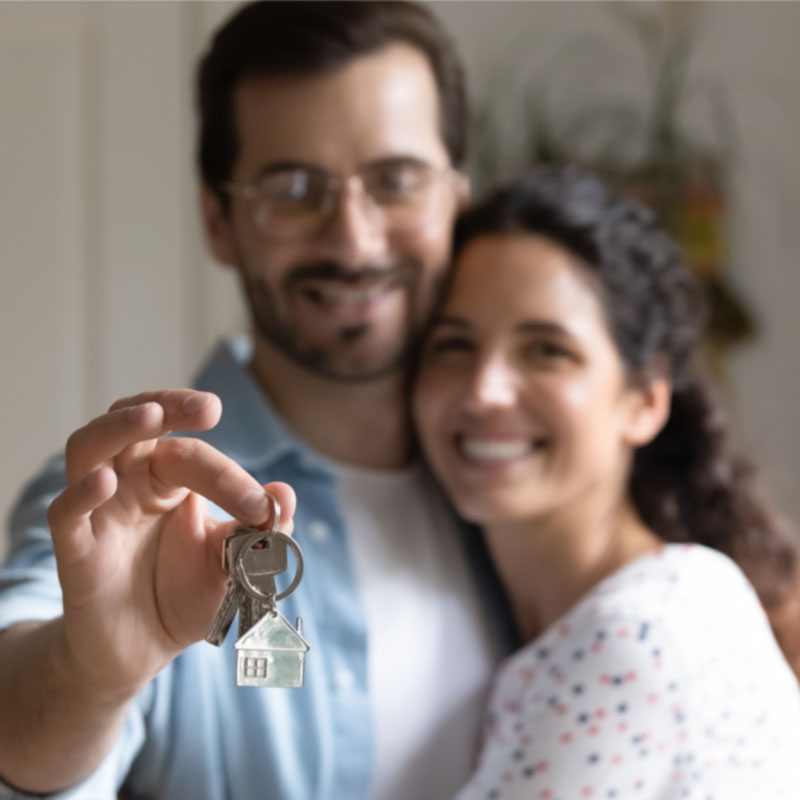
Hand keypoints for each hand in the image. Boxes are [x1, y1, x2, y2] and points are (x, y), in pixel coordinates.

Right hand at [46, 389, 295, 700]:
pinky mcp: (74, 550)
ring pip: (89, 448)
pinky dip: (82, 493)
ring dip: (118, 428)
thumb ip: (260, 531)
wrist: (145, 650)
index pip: (191, 451)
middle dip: (168, 404)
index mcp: (168, 479)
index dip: (228, 475)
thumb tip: (286, 494)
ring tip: (151, 416)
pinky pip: (65, 512)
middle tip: (207, 407)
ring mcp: (98, 511)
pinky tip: (106, 481)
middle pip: (136, 423)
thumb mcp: (235, 562)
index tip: (262, 509)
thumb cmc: (187, 594)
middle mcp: (130, 483)